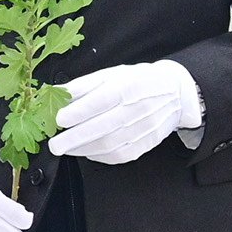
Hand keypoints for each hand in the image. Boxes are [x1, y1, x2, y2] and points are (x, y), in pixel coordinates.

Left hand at [48, 60, 202, 164]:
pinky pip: (120, 155)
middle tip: (55, 145)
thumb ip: (82, 85)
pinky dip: (98, 156)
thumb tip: (55, 93)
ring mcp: (144, 129)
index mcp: (129, 86)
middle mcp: (139, 109)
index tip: (60, 119)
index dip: (79, 112)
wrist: (176, 94)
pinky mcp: (146, 144)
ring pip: (110, 145)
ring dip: (83, 149)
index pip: (102, 100)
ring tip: (65, 148)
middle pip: (104, 127)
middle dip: (75, 138)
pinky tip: (85, 150)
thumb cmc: (138, 82)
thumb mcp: (111, 75)